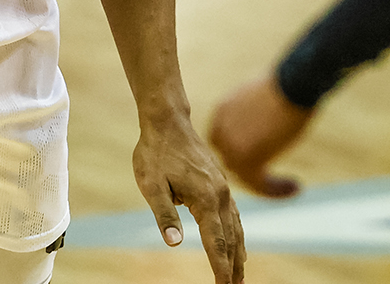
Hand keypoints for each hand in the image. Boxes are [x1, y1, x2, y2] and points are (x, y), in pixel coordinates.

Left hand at [133, 114, 245, 282]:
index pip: (216, 242)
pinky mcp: (220, 183)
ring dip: (238, 253)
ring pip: (236, 227)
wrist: (167, 122)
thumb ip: (164, 214)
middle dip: (233, 266)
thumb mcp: (151, 185)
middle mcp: (220, 194)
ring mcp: (222, 188)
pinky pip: (234, 214)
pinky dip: (237, 234)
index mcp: (205, 198)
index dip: (220, 267)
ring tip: (239, 274)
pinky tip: (236, 242)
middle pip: (231, 239)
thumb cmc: (155, 153)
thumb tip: (174, 243)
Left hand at [208, 77, 309, 198]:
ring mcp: (230, 145)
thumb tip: (264, 134)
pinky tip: (295, 187)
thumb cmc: (286, 85)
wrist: (292, 82)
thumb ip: (255, 120)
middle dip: (254, 172)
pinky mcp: (246, 158)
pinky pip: (258, 184)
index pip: (225, 143)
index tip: (267, 162)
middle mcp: (221, 129)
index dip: (243, 155)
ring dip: (268, 185)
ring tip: (292, 187)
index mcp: (222, 112)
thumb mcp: (263, 100)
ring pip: (245, 176)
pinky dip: (276, 190)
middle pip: (232, 160)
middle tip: (276, 182)